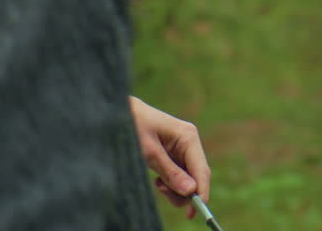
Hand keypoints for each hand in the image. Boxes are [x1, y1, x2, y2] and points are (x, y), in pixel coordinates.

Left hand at [130, 96, 210, 218]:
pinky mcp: (175, 154)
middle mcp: (190, 142)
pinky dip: (170, 182)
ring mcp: (183, 148)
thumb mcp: (149, 152)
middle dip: (183, 191)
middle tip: (163, 194)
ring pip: (189, 178)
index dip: (201, 191)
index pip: (201, 169)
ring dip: (175, 188)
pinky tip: (157, 179)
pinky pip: (180, 175)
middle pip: (197, 176)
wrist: (120, 113)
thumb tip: (190, 191)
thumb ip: (170, 172)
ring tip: (157, 184)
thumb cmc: (134, 126)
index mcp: (188, 137)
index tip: (196, 210)